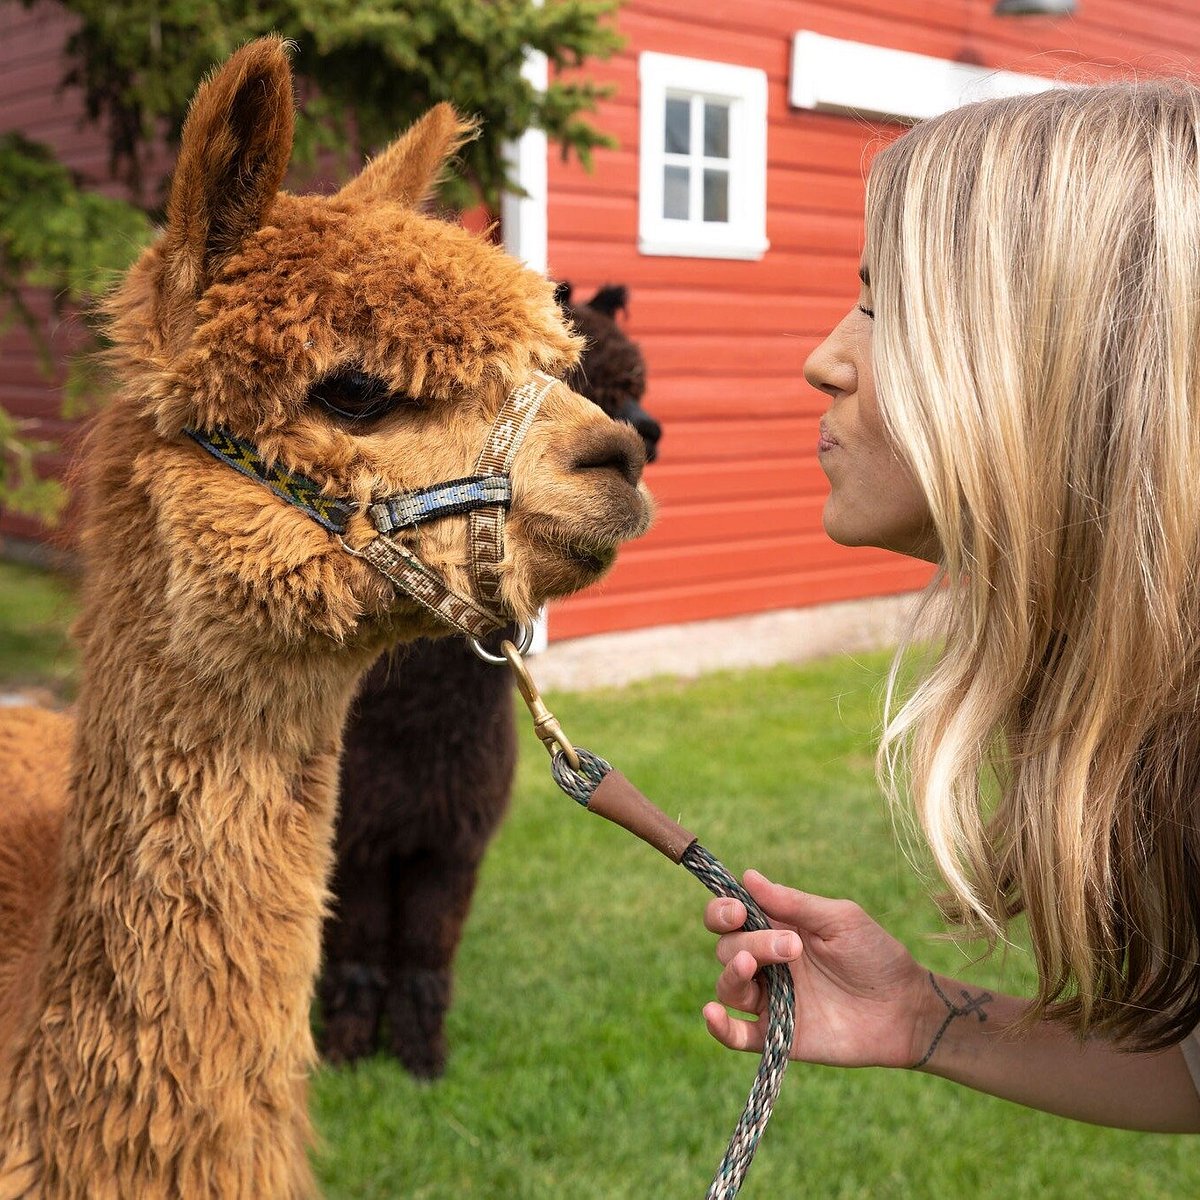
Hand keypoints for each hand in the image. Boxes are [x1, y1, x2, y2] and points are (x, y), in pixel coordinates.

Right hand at [703, 870, 930, 1068]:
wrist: (906, 1009)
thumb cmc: (876, 956)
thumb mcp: (839, 920)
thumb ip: (793, 902)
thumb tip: (747, 876)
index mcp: (778, 929)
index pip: (730, 918)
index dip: (722, 912)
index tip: (738, 911)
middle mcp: (768, 963)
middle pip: (727, 948)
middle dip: (750, 942)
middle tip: (791, 946)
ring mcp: (771, 1000)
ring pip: (728, 985)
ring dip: (733, 973)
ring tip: (755, 967)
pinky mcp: (779, 1035)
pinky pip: (737, 1035)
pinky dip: (719, 1027)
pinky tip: (712, 1014)